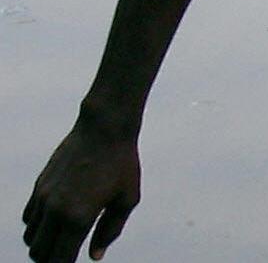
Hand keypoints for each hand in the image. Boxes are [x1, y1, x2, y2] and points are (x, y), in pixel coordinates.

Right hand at [23, 119, 139, 261]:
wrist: (104, 129)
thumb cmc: (122, 163)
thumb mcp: (127, 199)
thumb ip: (110, 230)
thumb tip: (94, 255)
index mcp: (79, 218)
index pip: (59, 259)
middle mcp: (56, 210)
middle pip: (39, 253)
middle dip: (51, 259)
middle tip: (66, 254)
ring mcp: (44, 198)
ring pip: (30, 237)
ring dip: (42, 243)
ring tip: (60, 239)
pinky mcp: (39, 186)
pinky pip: (28, 218)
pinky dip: (36, 226)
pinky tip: (54, 220)